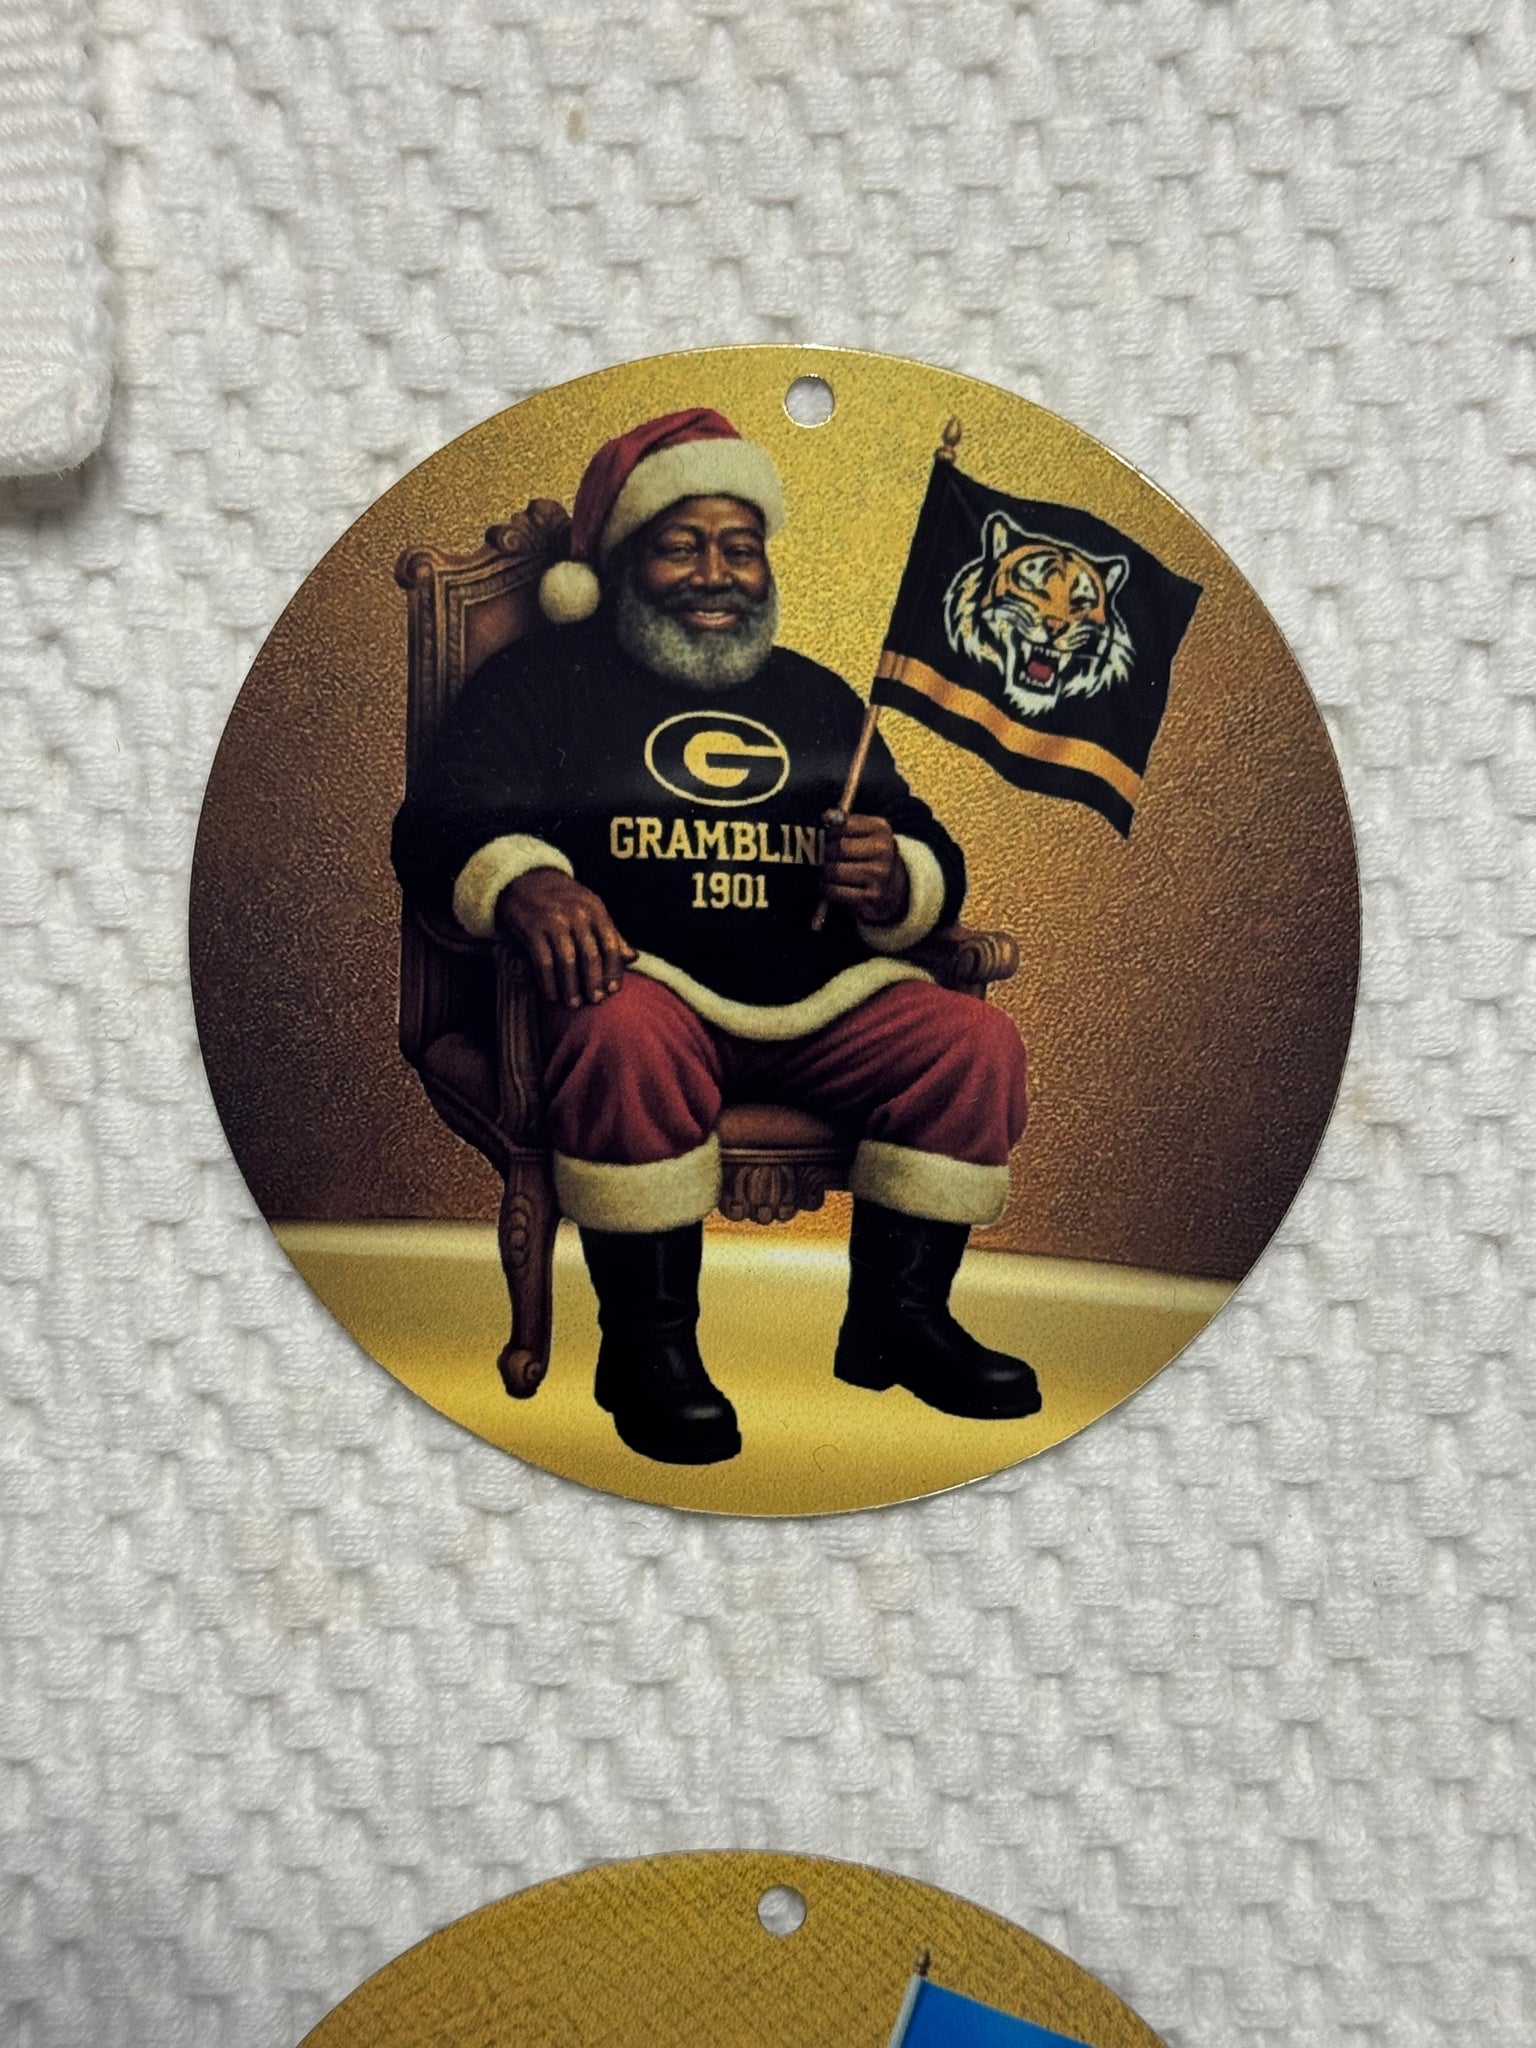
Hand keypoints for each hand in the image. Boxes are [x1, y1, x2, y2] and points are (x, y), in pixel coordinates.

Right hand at [495, 868, 636, 1006]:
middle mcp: (576, 915)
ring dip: (570, 986)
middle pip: (590, 955)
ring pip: (567, 961)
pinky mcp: (532, 929)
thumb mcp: (590, 909)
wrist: (526, 879)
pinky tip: (551, 995)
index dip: (613, 970)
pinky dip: (548, 981)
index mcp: (595, 910)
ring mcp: (553, 921)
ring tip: (573, 1003)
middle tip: (594, 1000)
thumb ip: (611, 933)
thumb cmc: (564, 900)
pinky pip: (543, 961)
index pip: (610, 944)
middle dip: (593, 982)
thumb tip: (633, 958)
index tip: (613, 990)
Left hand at [820, 811, 909, 925]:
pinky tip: (831, 885)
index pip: (844, 823)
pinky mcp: (872, 895)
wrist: (892, 887)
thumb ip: (844, 822)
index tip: (826, 835)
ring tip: (828, 871)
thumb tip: (828, 815)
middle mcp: (883, 850)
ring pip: (835, 870)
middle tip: (824, 856)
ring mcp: (879, 874)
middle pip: (838, 848)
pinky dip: (827, 888)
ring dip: (825, 872)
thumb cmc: (869, 856)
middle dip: (825, 853)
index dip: (829, 830)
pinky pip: (836, 890)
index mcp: (880, 829)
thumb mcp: (863, 834)